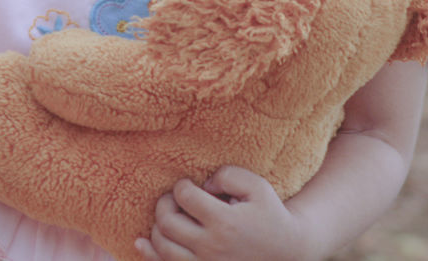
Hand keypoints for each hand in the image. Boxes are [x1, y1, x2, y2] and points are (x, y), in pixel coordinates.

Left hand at [135, 166, 317, 260]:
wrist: (285, 252)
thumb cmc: (270, 215)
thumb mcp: (257, 187)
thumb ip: (228, 175)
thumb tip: (202, 184)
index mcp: (225, 222)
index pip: (186, 198)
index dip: (181, 186)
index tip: (187, 185)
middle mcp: (211, 247)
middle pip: (167, 223)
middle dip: (164, 204)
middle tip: (173, 199)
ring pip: (162, 247)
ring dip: (157, 227)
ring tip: (169, 216)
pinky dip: (150, 253)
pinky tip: (142, 241)